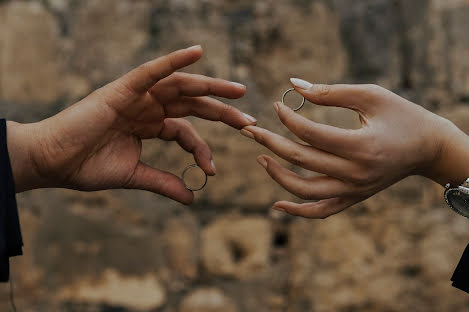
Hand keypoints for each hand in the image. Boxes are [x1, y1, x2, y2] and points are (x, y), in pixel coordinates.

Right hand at [7, 45, 256, 203]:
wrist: (53, 163)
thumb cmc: (87, 167)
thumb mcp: (134, 176)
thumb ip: (163, 182)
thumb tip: (192, 198)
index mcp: (149, 126)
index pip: (186, 132)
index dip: (203, 150)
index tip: (211, 171)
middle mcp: (147, 108)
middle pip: (192, 105)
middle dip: (222, 111)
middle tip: (249, 121)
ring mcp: (136, 96)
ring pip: (180, 86)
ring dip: (210, 85)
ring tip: (238, 91)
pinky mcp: (122, 89)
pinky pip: (152, 70)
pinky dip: (174, 60)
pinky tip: (197, 52)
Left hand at [240, 79, 466, 217]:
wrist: (428, 148)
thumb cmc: (401, 116)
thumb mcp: (371, 96)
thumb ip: (331, 92)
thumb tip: (293, 85)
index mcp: (361, 145)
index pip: (310, 133)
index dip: (287, 118)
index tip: (276, 104)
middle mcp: (355, 173)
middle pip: (301, 159)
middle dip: (270, 141)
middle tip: (249, 129)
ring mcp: (354, 191)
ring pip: (305, 190)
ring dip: (277, 174)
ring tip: (260, 156)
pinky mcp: (353, 199)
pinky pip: (320, 211)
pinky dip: (298, 211)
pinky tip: (277, 205)